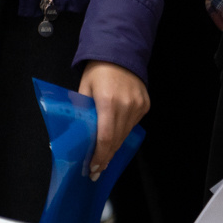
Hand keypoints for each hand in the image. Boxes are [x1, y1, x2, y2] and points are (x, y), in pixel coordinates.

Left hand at [77, 61, 148, 177]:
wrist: (120, 52)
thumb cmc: (97, 70)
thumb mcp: (84, 88)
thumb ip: (82, 111)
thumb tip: (77, 134)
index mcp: (107, 102)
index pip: (105, 137)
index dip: (100, 155)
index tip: (93, 168)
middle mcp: (126, 106)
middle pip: (116, 140)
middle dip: (106, 157)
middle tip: (96, 170)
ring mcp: (138, 106)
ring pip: (125, 135)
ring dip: (114, 147)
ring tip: (104, 159)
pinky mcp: (145, 105)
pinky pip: (132, 125)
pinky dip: (123, 133)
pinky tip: (115, 140)